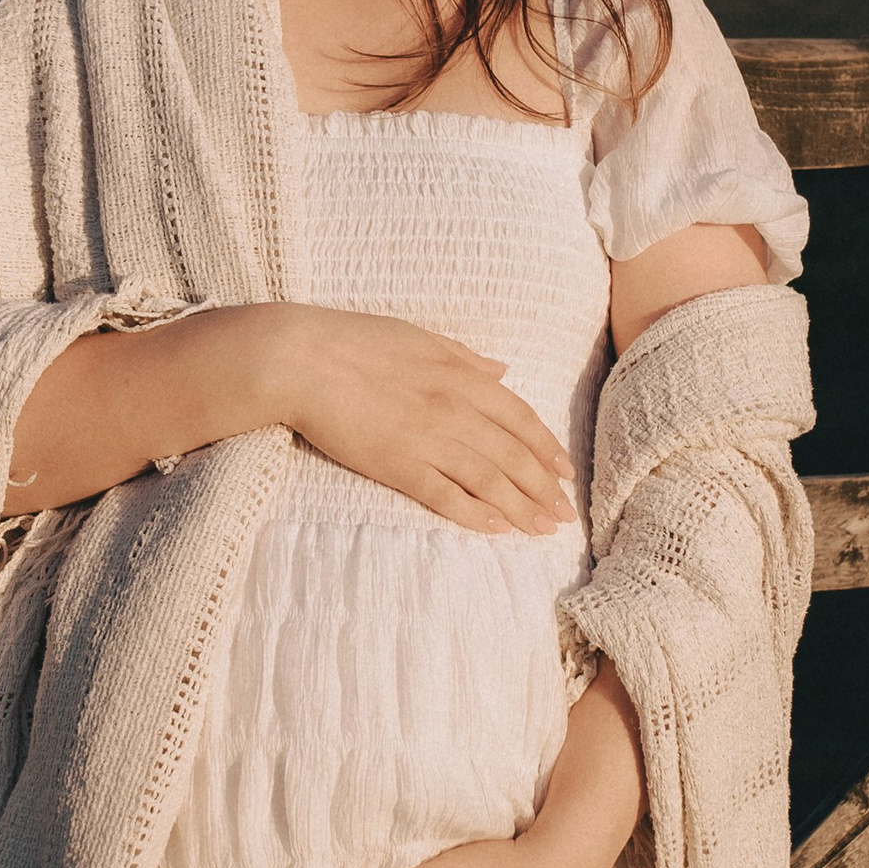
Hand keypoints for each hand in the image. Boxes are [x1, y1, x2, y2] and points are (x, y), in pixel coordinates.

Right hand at [278, 306, 573, 534]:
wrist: (302, 359)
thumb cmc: (357, 341)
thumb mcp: (422, 338)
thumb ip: (466, 358)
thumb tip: (502, 369)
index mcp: (463, 377)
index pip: (521, 419)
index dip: (547, 449)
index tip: (566, 472)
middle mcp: (456, 411)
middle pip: (514, 457)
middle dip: (545, 489)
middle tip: (566, 515)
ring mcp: (428, 441)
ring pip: (489, 482)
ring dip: (522, 508)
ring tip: (543, 529)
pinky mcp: (398, 467)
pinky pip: (446, 497)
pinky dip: (475, 515)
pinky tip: (496, 529)